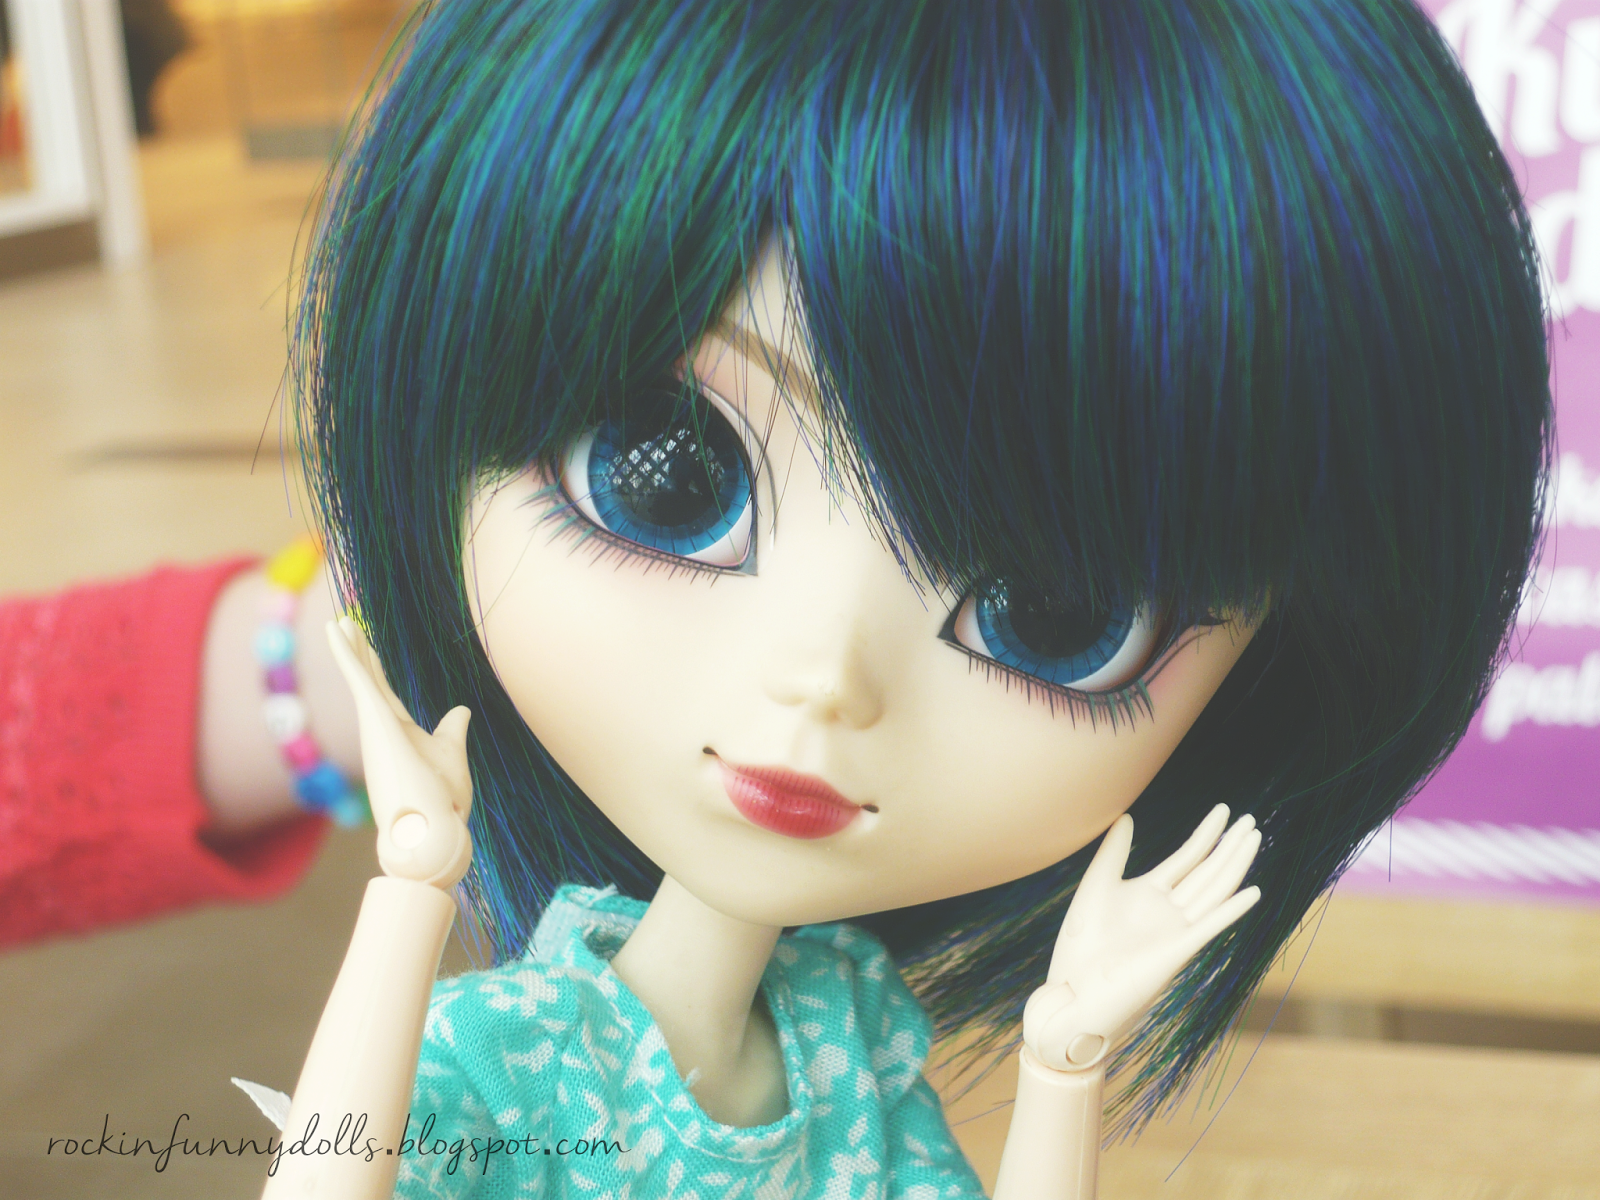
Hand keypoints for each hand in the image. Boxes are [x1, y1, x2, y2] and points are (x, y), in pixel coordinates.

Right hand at [326, 617, 473, 887]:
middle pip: (368, 679)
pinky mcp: (375, 719)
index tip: (368, 647)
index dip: (375, 667)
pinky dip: (346, 653)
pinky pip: (358, 678)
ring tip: (338, 619)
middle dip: (358, 651)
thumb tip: (462, 710)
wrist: (433, 832)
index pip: (384, 692)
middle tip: (345, 623)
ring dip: (348, 647)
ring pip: (360, 675)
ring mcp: (376, 723)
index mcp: (400, 732)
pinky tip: (335, 629)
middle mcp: (382, 727)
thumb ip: (452, 731)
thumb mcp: (452, 758)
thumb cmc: (443, 804)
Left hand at [1022, 805, 1260, 1072]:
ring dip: (1234, 866)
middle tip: (1251, 819)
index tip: (1223, 809)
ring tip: (1253, 838)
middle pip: (1207, 871)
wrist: (1073, 991)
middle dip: (1228, 846)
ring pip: (1213, 891)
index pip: (1187, 858)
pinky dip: (1230, 910)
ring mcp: (1177, 930)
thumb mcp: (1097, 886)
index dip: (1205, 834)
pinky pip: (1209, 926)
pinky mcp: (1177, 952)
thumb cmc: (1080, 944)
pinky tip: (1251, 891)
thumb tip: (1127, 816)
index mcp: (1150, 894)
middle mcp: (1169, 911)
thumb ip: (1114, 852)